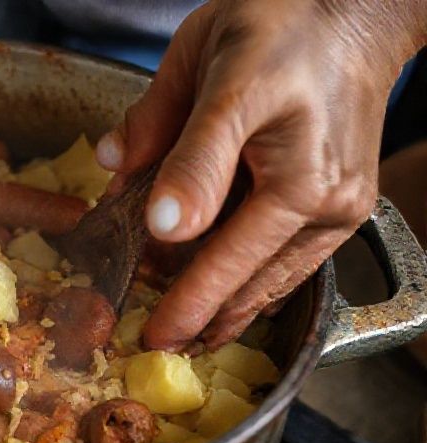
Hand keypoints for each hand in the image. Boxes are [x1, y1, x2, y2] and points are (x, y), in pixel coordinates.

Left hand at [94, 0, 425, 350]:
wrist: (350, 5)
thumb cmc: (281, 26)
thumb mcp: (218, 75)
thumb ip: (186, 151)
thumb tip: (158, 220)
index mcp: (299, 180)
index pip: (229, 263)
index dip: (188, 305)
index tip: (156, 339)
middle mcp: (328, 206)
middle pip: (254, 283)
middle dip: (204, 316)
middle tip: (160, 344)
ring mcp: (340, 208)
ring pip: (274, 278)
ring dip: (230, 305)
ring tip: (190, 329)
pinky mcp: (341, 202)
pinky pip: (290, 257)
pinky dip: (253, 278)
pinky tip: (226, 294)